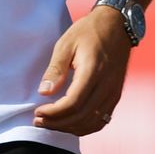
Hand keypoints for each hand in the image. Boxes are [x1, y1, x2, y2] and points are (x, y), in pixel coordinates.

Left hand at [33, 8, 130, 135]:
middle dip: (57, 123)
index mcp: (93, 71)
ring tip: (50, 123)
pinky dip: (84, 127)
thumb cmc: (88, 31)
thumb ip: (55, 69)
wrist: (117, 25)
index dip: (53, 113)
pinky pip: (102, 120)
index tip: (37, 112)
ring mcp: (114, 92)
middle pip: (81, 116)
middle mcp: (107, 85)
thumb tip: (44, 92)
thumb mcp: (66, 44)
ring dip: (69, 128)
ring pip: (92, 122)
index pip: (73, 103)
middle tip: (38, 121)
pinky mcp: (116, 95)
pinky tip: (70, 124)